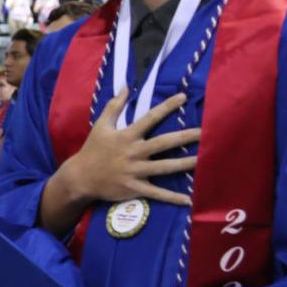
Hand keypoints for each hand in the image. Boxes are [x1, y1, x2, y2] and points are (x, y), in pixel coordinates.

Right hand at [42, 90, 200, 235]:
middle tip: (205, 132)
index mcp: (127, 136)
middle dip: (185, 137)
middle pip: (163, 143)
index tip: (183, 97)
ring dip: (184, 164)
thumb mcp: (101, 125)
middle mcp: (133, 152)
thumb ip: (114, 106)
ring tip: (203, 160)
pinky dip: (171, 197)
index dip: (166, 107)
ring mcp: (134, 171)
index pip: (150, 118)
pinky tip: (187, 200)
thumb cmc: (92, 149)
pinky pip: (156, 193)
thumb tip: (126, 87)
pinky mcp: (134, 187)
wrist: (80, 176)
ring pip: (164, 167)